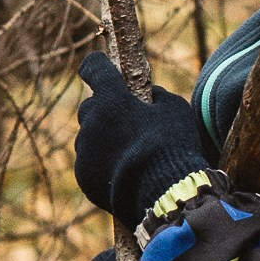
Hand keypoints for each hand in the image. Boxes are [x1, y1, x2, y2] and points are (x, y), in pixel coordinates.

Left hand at [74, 54, 211, 226]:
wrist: (164, 195)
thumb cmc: (174, 147)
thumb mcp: (176, 110)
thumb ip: (158, 97)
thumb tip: (150, 96)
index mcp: (111, 99)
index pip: (94, 68)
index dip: (96, 66)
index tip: (98, 67)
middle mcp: (91, 122)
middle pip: (90, 107)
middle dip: (105, 110)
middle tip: (127, 122)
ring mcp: (84, 150)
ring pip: (88, 137)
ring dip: (103, 139)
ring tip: (130, 154)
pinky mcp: (83, 175)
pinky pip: (89, 162)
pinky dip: (102, 163)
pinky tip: (124, 173)